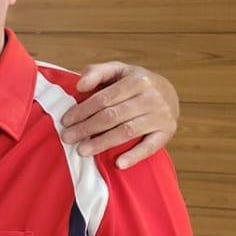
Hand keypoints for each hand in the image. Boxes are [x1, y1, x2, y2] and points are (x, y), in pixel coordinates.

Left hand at [61, 62, 179, 168]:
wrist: (169, 93)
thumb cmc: (134, 83)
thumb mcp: (118, 70)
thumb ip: (97, 72)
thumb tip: (79, 85)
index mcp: (137, 80)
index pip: (104, 98)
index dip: (83, 110)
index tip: (65, 121)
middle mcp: (151, 97)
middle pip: (113, 115)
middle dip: (87, 128)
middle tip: (67, 138)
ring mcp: (161, 115)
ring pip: (127, 131)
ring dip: (103, 143)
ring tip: (82, 151)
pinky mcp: (167, 131)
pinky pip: (150, 146)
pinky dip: (135, 156)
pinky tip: (119, 164)